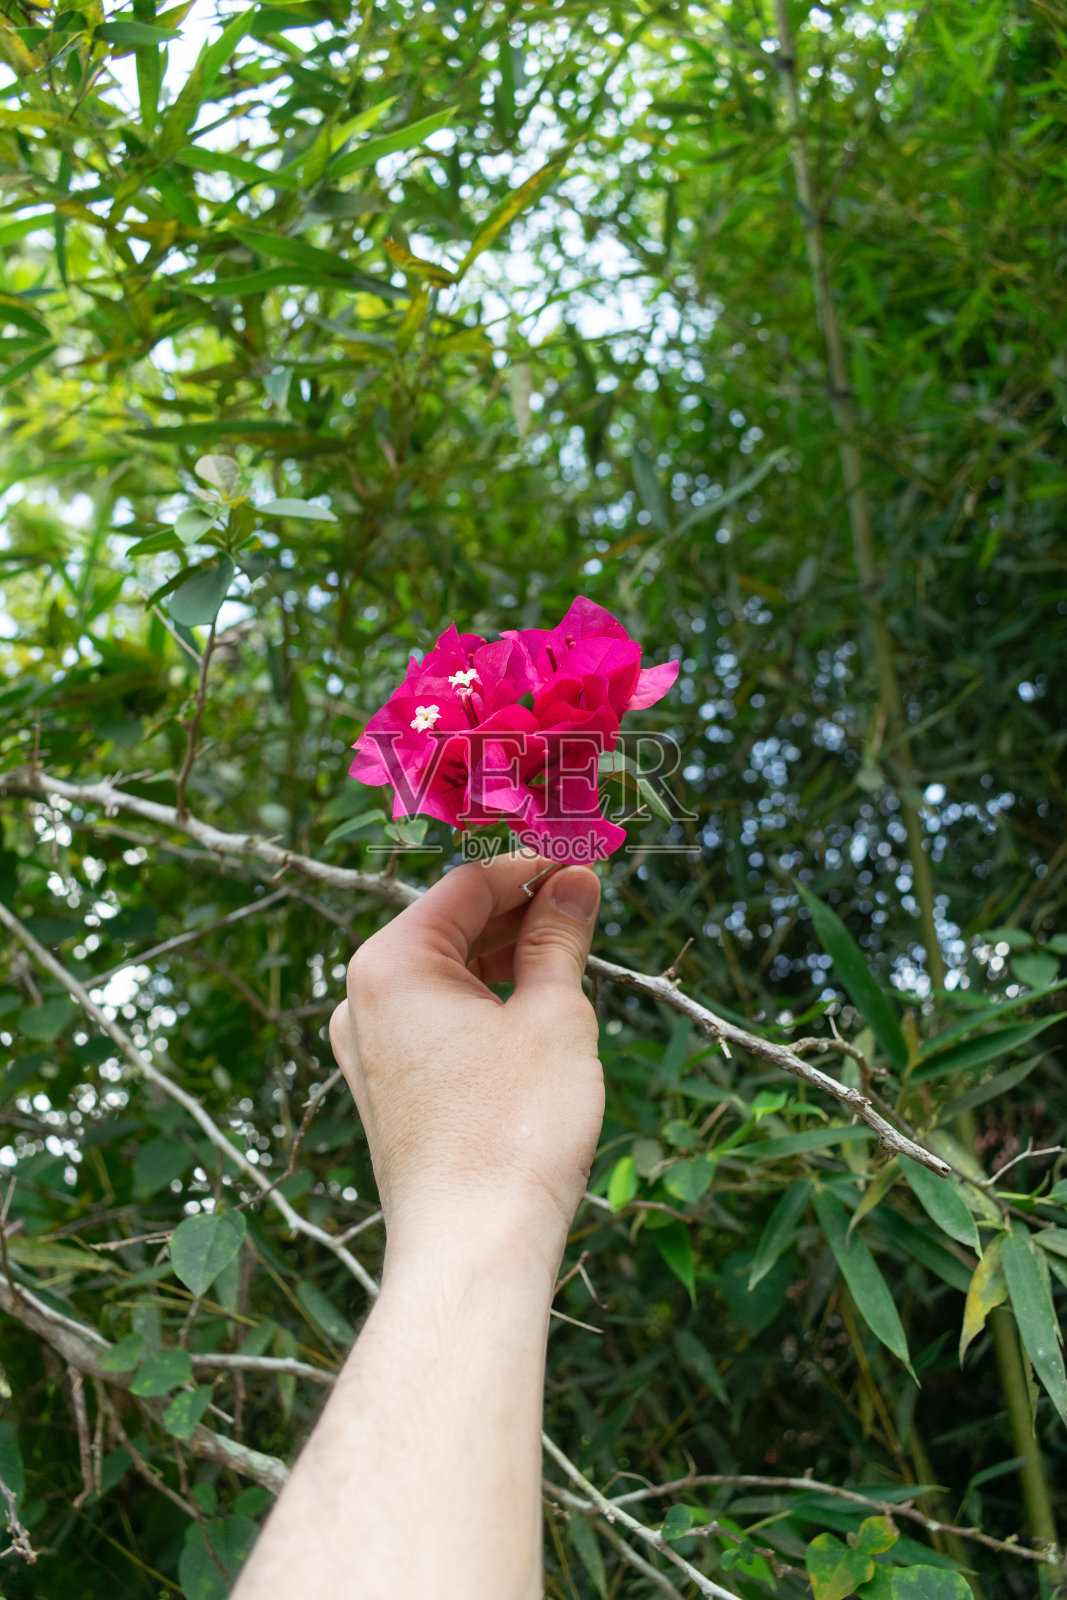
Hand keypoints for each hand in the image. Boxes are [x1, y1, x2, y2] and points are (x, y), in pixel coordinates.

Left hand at [329, 852, 603, 1272]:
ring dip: (506, 957)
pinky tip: (535, 1008)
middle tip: (590, 903)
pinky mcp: (387, 1090)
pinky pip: (437, 1020)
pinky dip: (485, 1003)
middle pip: (450, 926)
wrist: (473, 1248)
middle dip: (521, 911)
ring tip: (573, 955)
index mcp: (389, 963)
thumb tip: (576, 882)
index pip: (467, 884)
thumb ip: (559, 937)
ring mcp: (368, 1049)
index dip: (534, 867)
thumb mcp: (553, 1014)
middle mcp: (362, 999)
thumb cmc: (514, 1128)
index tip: (588, 863)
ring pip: (445, 975)